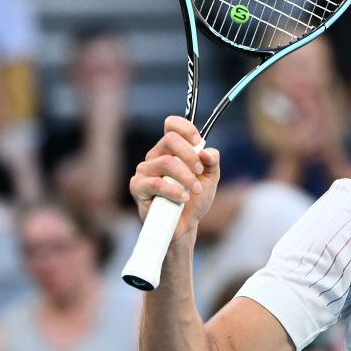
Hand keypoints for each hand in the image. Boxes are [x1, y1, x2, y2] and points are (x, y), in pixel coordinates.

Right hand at [129, 115, 220, 239]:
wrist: (185, 225)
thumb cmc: (195, 199)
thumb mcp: (210, 178)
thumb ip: (212, 162)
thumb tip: (206, 152)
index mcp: (172, 149)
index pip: (172, 125)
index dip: (186, 128)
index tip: (198, 142)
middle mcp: (156, 156)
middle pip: (170, 139)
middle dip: (190, 154)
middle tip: (200, 171)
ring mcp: (145, 170)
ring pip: (166, 162)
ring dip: (186, 177)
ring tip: (195, 191)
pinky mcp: (138, 187)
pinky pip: (156, 183)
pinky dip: (174, 191)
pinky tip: (184, 198)